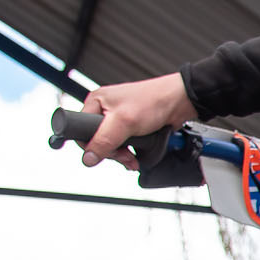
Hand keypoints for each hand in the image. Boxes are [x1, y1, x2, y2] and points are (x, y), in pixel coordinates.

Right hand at [79, 74, 196, 169]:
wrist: (179, 102)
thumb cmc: (152, 102)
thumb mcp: (124, 122)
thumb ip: (103, 141)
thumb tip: (87, 158)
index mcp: (96, 102)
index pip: (81, 131)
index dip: (92, 146)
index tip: (107, 152)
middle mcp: (104, 110)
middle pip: (97, 141)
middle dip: (111, 153)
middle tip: (125, 156)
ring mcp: (117, 119)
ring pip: (110, 146)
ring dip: (121, 156)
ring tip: (132, 158)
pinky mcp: (129, 127)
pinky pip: (122, 145)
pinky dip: (128, 153)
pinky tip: (135, 157)